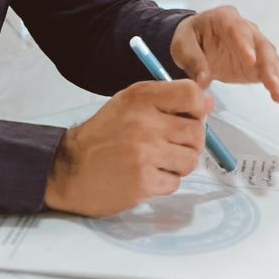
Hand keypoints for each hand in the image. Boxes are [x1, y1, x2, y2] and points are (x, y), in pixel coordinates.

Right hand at [43, 80, 212, 215]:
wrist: (69, 169)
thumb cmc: (103, 134)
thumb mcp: (129, 103)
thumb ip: (168, 100)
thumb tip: (209, 104)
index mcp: (141, 97)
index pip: (191, 95)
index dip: (198, 108)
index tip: (189, 117)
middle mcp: (145, 123)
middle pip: (196, 132)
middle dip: (189, 141)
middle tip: (170, 145)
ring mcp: (145, 155)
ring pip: (190, 160)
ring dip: (178, 164)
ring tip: (156, 161)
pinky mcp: (144, 183)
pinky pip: (175, 183)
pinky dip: (164, 182)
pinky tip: (145, 176)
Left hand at [170, 5, 278, 105]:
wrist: (197, 41)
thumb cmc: (190, 38)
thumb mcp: (182, 46)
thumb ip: (193, 61)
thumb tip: (203, 81)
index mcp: (224, 18)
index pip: (236, 29)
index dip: (245, 44)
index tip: (250, 61)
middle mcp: (245, 28)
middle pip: (260, 44)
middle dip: (268, 65)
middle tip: (273, 85)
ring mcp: (254, 44)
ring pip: (270, 58)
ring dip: (276, 78)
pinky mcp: (258, 61)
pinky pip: (270, 71)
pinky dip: (276, 84)